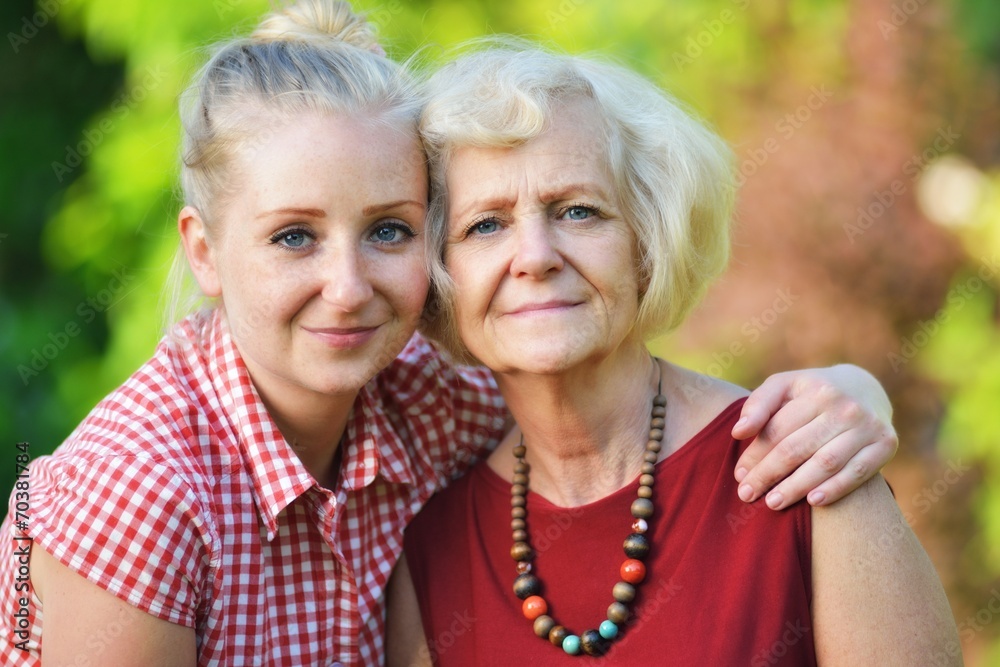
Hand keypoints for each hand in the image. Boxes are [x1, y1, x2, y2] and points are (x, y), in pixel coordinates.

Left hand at [732, 364, 897, 509]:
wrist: (865, 388)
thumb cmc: (812, 392)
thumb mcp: (784, 386)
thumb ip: (758, 404)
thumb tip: (738, 432)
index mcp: (816, 390)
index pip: (777, 429)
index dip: (755, 454)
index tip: (738, 475)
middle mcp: (844, 407)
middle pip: (797, 448)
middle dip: (768, 474)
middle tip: (747, 495)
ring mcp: (868, 426)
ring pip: (825, 463)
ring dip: (797, 486)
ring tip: (772, 503)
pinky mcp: (886, 444)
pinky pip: (858, 472)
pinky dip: (835, 488)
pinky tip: (812, 502)